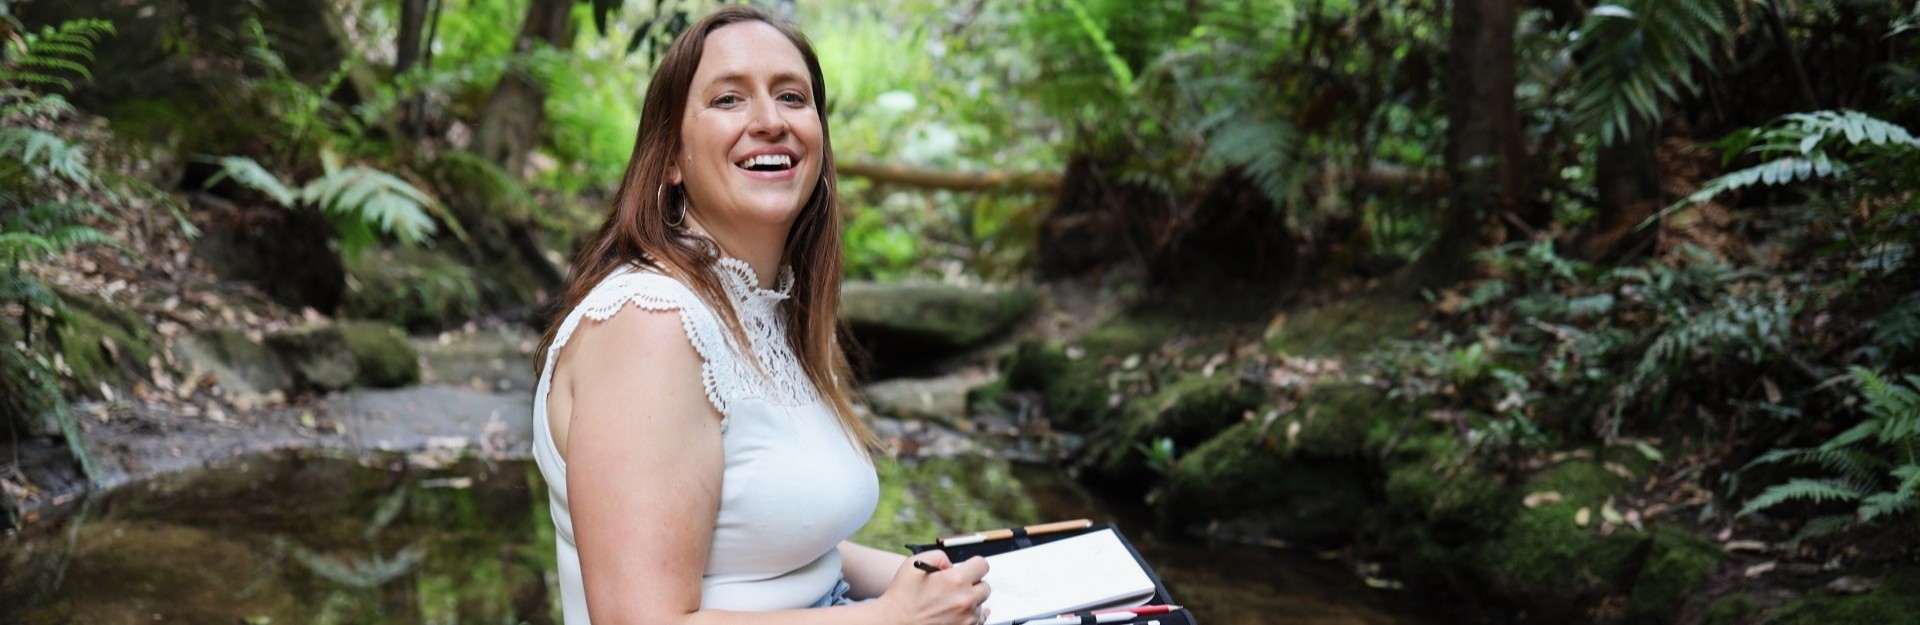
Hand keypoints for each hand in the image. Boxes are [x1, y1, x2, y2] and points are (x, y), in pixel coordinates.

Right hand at [874, 550, 990, 624]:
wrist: (894, 623)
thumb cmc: (902, 595)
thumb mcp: (915, 563)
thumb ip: (940, 557)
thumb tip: (952, 565)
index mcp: (956, 581)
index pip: (982, 565)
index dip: (974, 565)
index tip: (969, 569)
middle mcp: (965, 601)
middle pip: (985, 587)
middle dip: (973, 584)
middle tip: (956, 587)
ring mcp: (966, 619)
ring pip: (980, 606)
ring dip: (970, 602)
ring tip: (950, 603)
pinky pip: (978, 621)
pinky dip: (970, 616)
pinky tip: (959, 613)